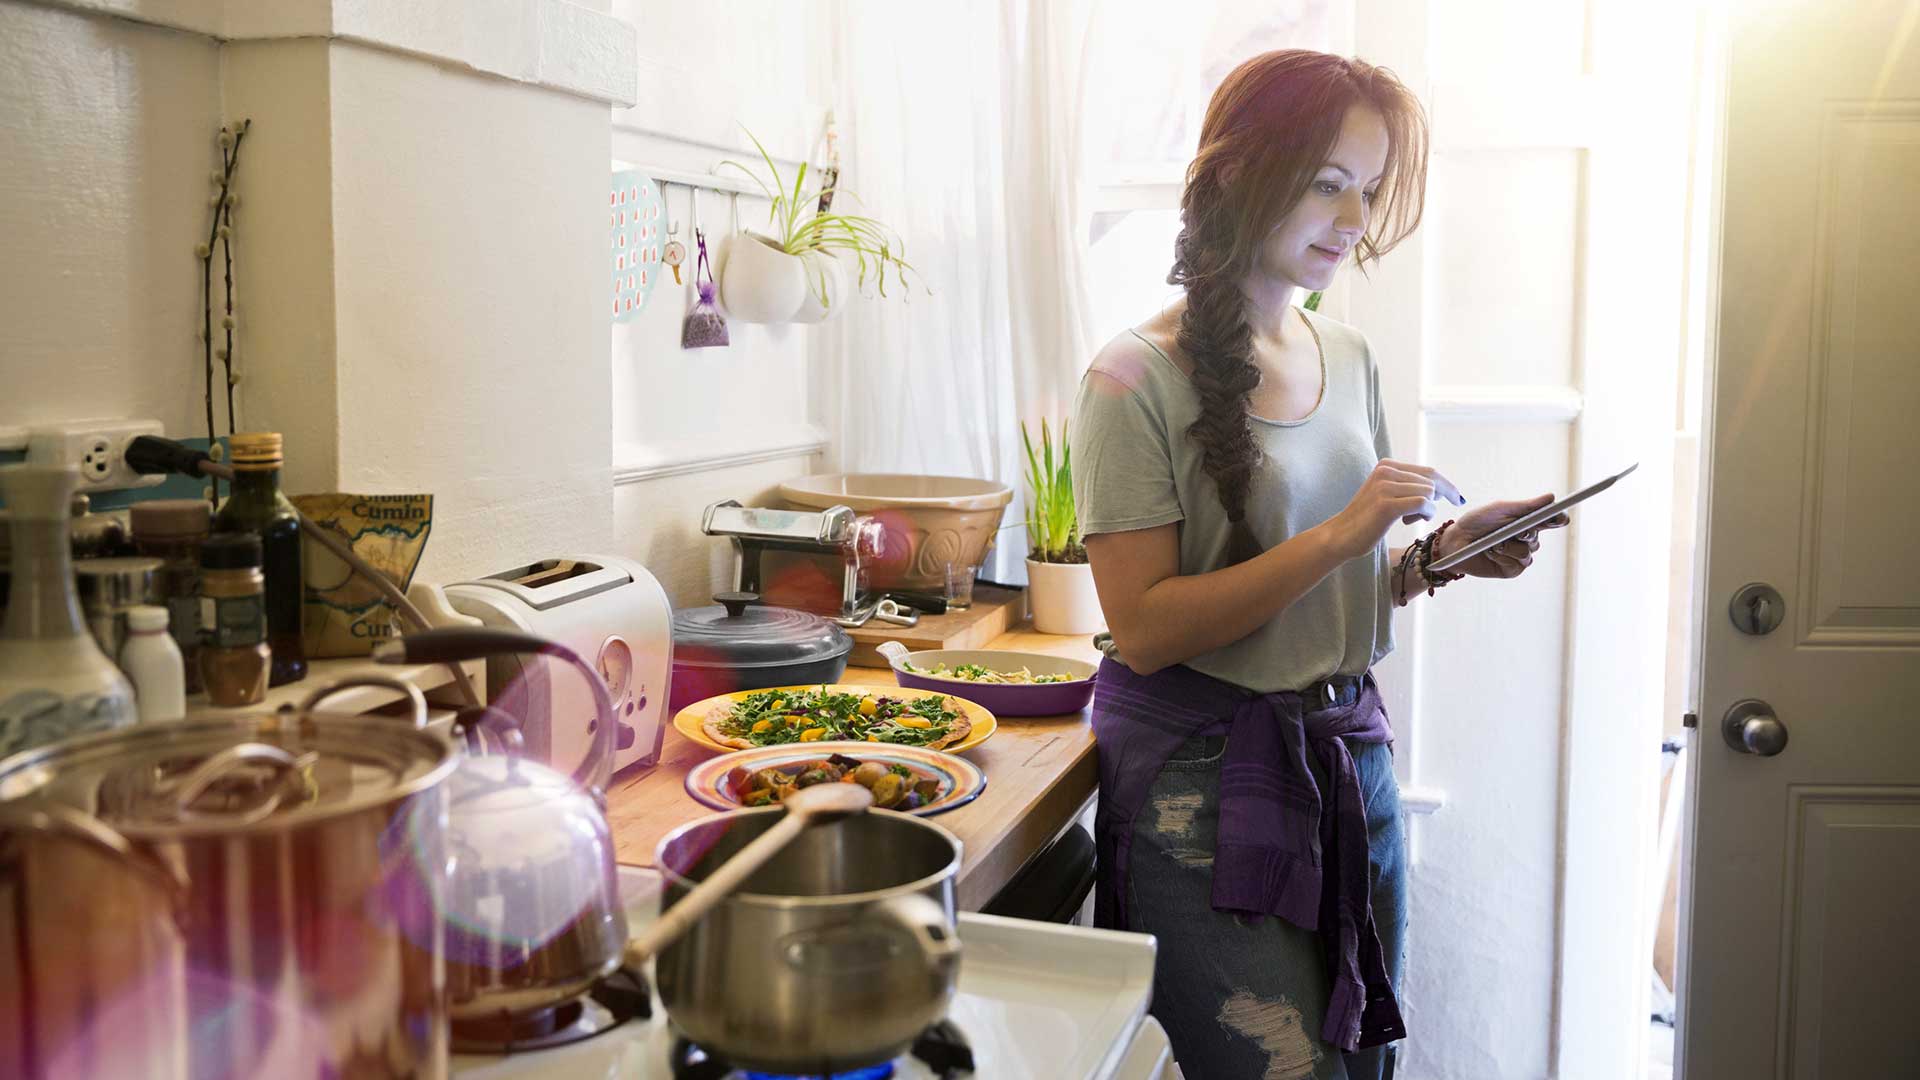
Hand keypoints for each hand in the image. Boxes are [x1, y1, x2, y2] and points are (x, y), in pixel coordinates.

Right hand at [1329, 458, 1464, 559]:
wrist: (1340, 536)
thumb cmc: (1366, 520)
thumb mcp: (1385, 493)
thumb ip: (1407, 485)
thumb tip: (1439, 488)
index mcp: (1387, 465)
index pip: (1428, 471)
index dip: (1447, 485)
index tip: (1457, 497)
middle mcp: (1386, 471)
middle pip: (1432, 481)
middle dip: (1438, 498)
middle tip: (1426, 514)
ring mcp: (1385, 487)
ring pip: (1429, 493)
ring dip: (1426, 510)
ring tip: (1407, 519)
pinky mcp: (1387, 505)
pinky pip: (1423, 504)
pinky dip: (1424, 515)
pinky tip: (1407, 521)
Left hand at [1432, 493, 1569, 578]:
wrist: (1456, 541)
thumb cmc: (1477, 521)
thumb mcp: (1500, 509)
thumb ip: (1526, 506)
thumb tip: (1551, 498)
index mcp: (1526, 522)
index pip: (1550, 521)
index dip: (1558, 519)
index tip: (1560, 517)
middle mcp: (1526, 540)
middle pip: (1538, 538)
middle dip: (1527, 533)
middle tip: (1516, 531)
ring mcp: (1520, 556)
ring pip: (1528, 552)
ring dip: (1510, 546)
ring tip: (1493, 543)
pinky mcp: (1512, 569)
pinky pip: (1518, 563)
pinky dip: (1503, 556)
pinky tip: (1491, 552)